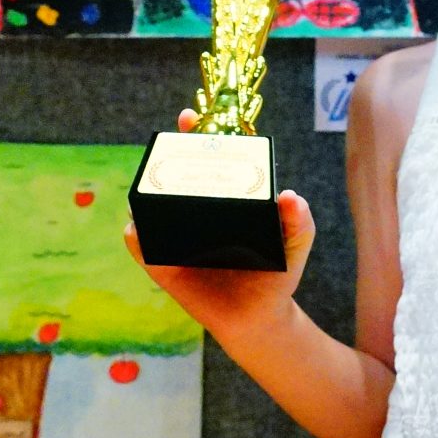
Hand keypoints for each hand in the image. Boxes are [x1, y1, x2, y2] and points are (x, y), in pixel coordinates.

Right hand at [124, 111, 316, 340]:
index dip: (196, 137)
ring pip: (152, 211)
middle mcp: (195, 216)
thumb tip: (290, 196)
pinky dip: (137, 239)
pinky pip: (144, 251)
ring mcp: (176, 241)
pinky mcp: (165, 269)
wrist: (259, 319)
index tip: (189, 119)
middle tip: (170, 140)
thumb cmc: (276, 276)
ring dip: (144, 193)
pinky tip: (137, 229)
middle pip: (174, 179)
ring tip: (149, 182)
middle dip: (165, 154)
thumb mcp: (294, 245)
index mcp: (223, 203)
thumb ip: (299, 222)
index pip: (207, 163)